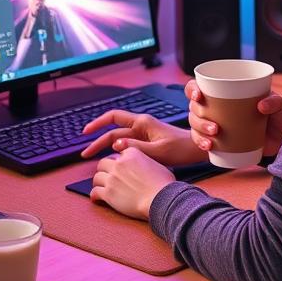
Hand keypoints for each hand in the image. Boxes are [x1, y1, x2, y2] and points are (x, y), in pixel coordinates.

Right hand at [80, 109, 199, 165]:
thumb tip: (116, 146)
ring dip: (106, 148)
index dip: (98, 123)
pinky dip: (117, 153)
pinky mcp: (147, 144)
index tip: (86, 132)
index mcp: (142, 123)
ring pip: (119, 140)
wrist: (196, 149)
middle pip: (113, 132)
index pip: (114, 118)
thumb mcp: (158, 150)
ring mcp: (143, 136)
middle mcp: (140, 127)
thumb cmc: (181, 148)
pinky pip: (127, 147)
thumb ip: (136, 148)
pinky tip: (113, 162)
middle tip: (85, 155)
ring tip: (94, 160)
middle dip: (98, 142)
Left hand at [90, 147, 174, 219]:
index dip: (117, 162)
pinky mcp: (108, 193)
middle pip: (103, 163)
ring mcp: (112, 178)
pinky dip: (95, 195)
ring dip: (99, 182)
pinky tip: (97, 198)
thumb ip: (144, 160)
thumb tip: (142, 165)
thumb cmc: (163, 183)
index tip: (118, 168)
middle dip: (105, 170)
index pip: (117, 154)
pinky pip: (95, 192)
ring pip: (97, 176)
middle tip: (107, 176)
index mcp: (131, 153)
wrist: (160, 198)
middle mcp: (119, 163)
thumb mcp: (156, 163)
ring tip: (101, 187)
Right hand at [185, 81, 281, 158]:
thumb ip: (275, 101)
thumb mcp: (281, 105)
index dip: (192, 89)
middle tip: (215, 127)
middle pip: (194, 107)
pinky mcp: (218, 140)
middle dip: (199, 117)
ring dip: (199, 130)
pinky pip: (201, 140)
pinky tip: (208, 146)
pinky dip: (201, 143)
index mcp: (225, 91)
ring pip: (195, 123)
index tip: (198, 96)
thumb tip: (261, 105)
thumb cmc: (279, 117)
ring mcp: (215, 123)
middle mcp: (216, 106)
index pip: (199, 86)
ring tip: (213, 137)